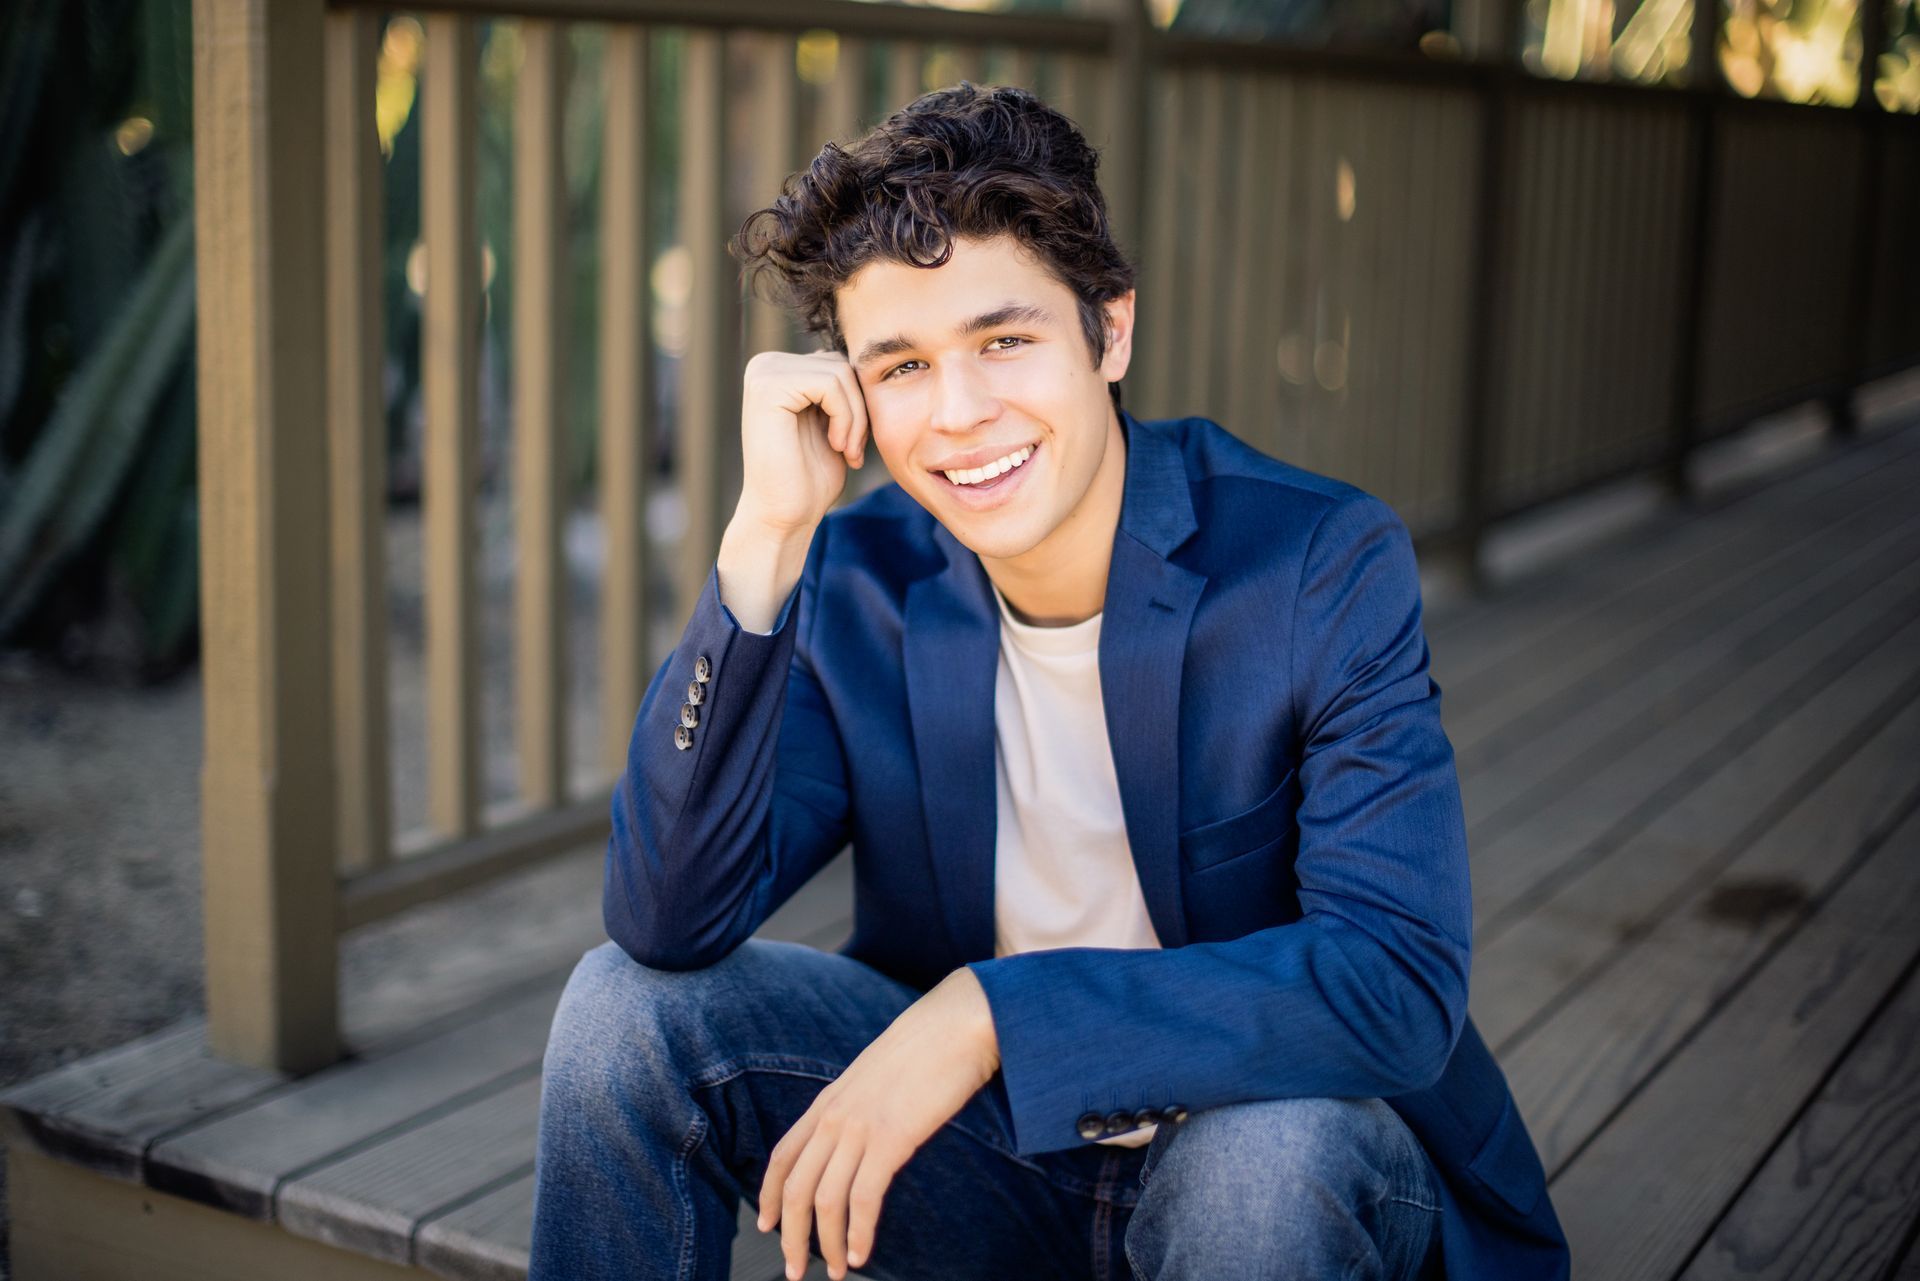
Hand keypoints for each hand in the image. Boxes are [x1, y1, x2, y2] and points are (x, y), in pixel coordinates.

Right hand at [736, 348, 870, 540]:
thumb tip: (867, 360)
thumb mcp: (832, 424)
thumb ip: (841, 391)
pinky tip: (836, 446)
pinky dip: (845, 417)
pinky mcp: (769, 387)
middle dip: (859, 409)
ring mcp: (764, 373)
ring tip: (847, 451)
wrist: (784, 515)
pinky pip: (830, 384)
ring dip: (855, 417)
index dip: (857, 403)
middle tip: (854, 450)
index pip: (839, 364)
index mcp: (778, 371)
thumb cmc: (809, 478)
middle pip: (841, 364)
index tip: (854, 443)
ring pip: (840, 373)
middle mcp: (766, 365)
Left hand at [757, 968, 999, 1279]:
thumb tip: (864, 1132)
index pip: (783, 1156)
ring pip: (824, 1200)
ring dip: (824, 1244)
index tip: (767, 1226)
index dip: (769, 1195)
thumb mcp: (878, 1074)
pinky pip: (862, 1199)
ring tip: (833, 1273)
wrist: (959, 1022)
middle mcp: (835, 1116)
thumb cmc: (929, 1046)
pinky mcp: (891, 1138)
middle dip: (791, 1236)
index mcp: (829, 1100)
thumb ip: (861, 1103)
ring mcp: (860, 1126)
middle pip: (795, 1188)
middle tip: (794, 1270)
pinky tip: (860, 1254)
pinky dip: (858, 1233)